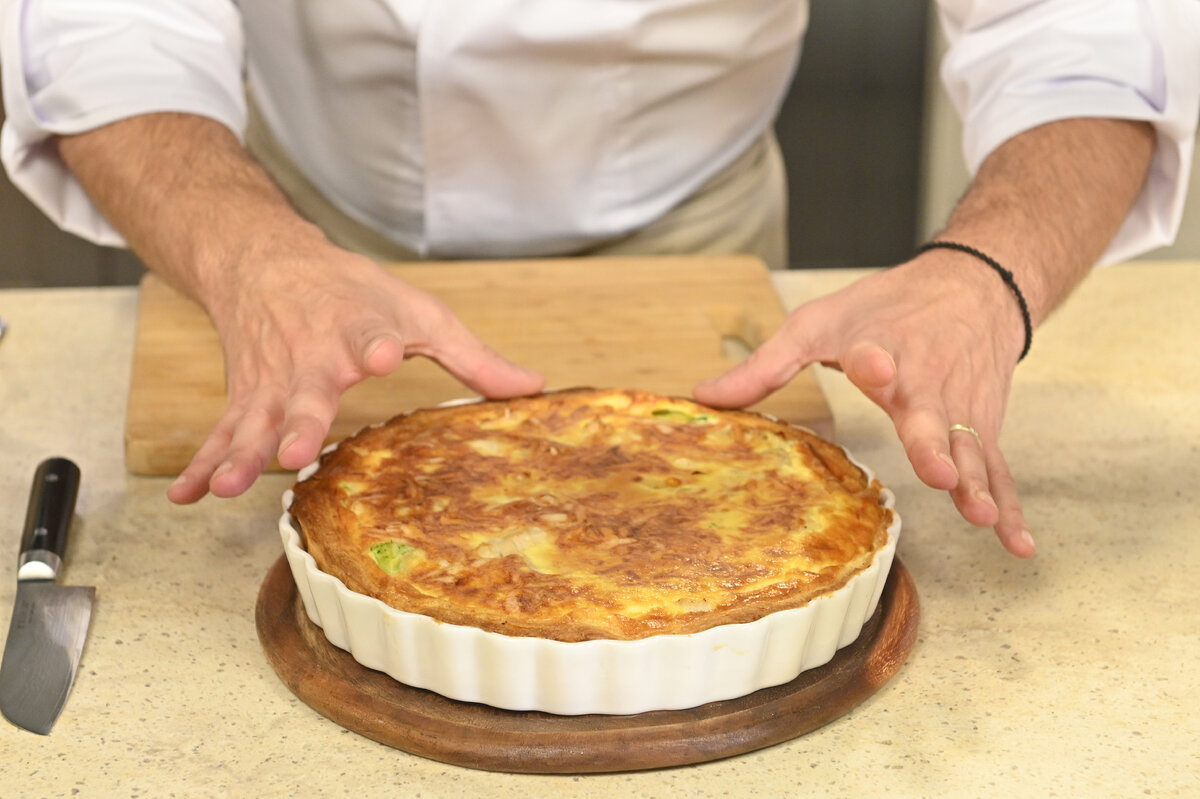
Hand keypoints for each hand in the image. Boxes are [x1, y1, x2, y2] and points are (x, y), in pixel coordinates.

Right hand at [166, 237, 543, 502]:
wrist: (266, 260)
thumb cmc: (354, 291)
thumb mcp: (419, 313)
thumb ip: (472, 357)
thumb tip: (534, 390)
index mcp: (359, 329)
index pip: (368, 334)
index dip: (373, 343)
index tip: (379, 354)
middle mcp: (310, 356)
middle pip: (304, 391)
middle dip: (298, 420)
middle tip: (291, 449)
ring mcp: (271, 379)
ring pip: (253, 418)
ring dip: (240, 452)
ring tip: (229, 486)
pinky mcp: (244, 393)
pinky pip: (220, 432)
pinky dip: (202, 463)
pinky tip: (186, 496)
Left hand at [693, 254, 1035, 557]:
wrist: (974, 284)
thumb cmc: (886, 307)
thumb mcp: (819, 322)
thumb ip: (766, 365)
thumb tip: (705, 398)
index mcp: (882, 350)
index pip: (877, 354)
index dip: (874, 361)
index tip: (873, 364)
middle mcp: (926, 381)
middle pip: (931, 414)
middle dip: (933, 442)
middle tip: (939, 470)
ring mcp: (960, 408)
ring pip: (970, 448)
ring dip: (977, 483)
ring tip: (980, 514)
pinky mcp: (982, 426)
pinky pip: (998, 469)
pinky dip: (1010, 506)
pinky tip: (1016, 544)